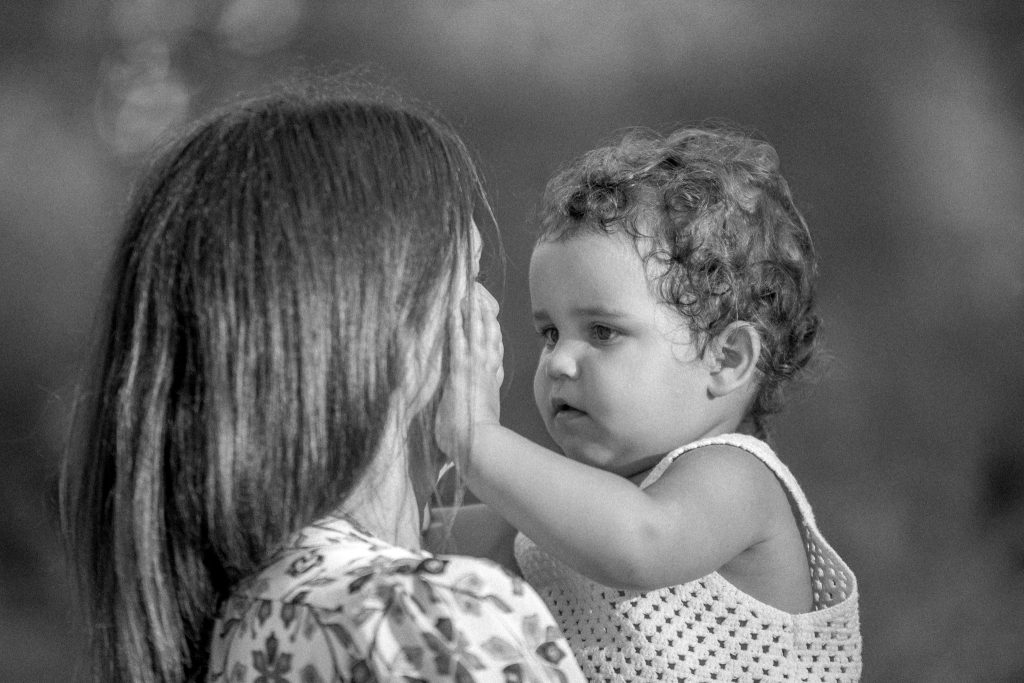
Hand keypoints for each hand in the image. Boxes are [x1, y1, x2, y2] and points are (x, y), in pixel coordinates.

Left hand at [435, 282, 503, 463]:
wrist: (480, 447)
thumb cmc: (476, 443)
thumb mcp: (479, 422)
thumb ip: (478, 413)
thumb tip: (477, 416)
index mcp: (490, 383)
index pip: (494, 351)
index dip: (492, 333)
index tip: (490, 318)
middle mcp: (487, 372)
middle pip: (490, 335)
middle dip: (485, 314)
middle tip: (480, 295)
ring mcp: (476, 369)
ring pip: (478, 332)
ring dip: (473, 311)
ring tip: (468, 291)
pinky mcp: (462, 371)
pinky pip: (459, 341)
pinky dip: (457, 324)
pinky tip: (453, 308)